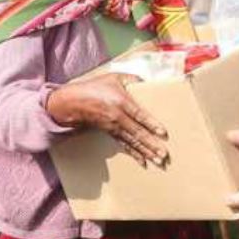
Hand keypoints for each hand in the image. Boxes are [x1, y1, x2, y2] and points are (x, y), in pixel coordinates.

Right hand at [47, 73, 168, 166]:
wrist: (74, 102)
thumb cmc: (95, 87)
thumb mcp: (114, 77)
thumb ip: (132, 78)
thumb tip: (147, 82)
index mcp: (121, 101)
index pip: (139, 114)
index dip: (151, 123)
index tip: (162, 132)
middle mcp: (118, 117)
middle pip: (137, 132)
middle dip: (151, 144)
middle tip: (164, 154)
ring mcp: (114, 127)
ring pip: (133, 142)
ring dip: (146, 152)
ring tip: (158, 161)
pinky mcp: (111, 133)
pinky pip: (124, 145)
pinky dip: (134, 154)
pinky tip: (143, 161)